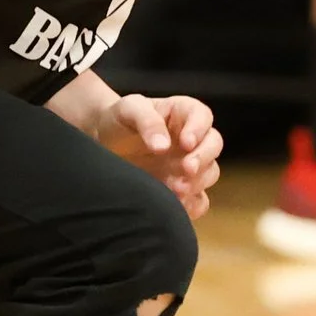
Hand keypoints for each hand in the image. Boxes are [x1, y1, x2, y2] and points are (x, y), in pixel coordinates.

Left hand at [98, 92, 222, 216]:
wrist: (102, 143)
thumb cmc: (118, 119)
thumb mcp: (129, 109)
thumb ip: (147, 122)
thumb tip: (163, 147)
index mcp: (183, 114)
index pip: (203, 116)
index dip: (199, 129)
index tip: (186, 142)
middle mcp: (192, 140)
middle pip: (213, 146)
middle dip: (203, 158)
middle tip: (187, 169)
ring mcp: (188, 165)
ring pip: (210, 173)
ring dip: (198, 183)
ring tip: (176, 190)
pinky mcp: (182, 188)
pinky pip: (198, 200)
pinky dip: (193, 205)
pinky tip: (176, 206)